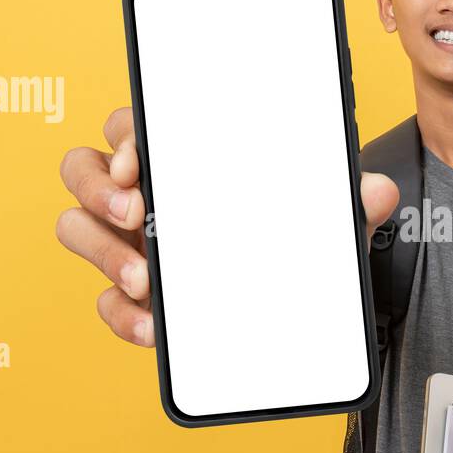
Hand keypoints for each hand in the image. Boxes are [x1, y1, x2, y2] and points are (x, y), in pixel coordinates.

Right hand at [56, 107, 398, 347]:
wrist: (287, 305)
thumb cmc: (287, 239)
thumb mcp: (321, 220)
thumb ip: (346, 203)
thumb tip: (376, 192)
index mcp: (181, 158)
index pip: (132, 126)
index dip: (125, 134)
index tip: (139, 159)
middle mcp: (143, 194)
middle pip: (83, 168)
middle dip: (99, 187)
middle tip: (137, 212)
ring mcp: (128, 243)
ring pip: (76, 228)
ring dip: (101, 250)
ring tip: (145, 276)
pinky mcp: (130, 295)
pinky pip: (104, 300)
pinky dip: (122, 314)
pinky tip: (154, 326)